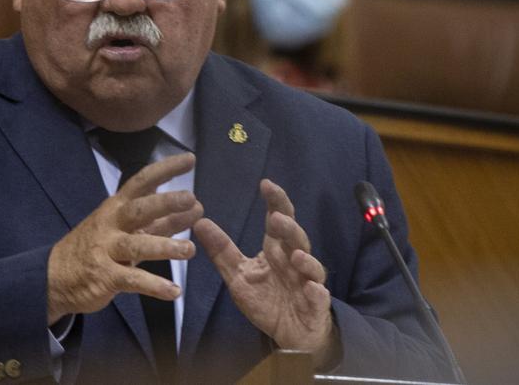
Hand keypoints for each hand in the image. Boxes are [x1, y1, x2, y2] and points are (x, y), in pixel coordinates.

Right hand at [47, 152, 202, 324]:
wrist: (56, 276)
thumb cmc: (98, 246)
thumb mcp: (126, 228)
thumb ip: (160, 220)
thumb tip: (195, 207)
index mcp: (117, 206)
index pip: (142, 181)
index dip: (165, 170)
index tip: (189, 159)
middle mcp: (111, 224)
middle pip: (139, 209)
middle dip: (164, 202)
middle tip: (191, 199)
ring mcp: (106, 249)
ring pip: (136, 245)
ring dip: (164, 246)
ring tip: (189, 249)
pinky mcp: (105, 277)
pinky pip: (132, 280)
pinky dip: (154, 286)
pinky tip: (173, 291)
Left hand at [194, 179, 334, 364]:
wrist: (289, 334)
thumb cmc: (266, 300)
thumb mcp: (238, 276)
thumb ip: (221, 251)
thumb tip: (199, 222)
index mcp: (276, 251)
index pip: (277, 221)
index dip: (275, 202)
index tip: (266, 184)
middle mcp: (294, 261)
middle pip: (296, 238)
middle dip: (289, 228)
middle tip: (277, 217)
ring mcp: (307, 281)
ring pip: (311, 265)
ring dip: (305, 259)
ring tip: (295, 255)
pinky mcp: (315, 304)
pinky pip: (319, 296)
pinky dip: (317, 292)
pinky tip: (312, 288)